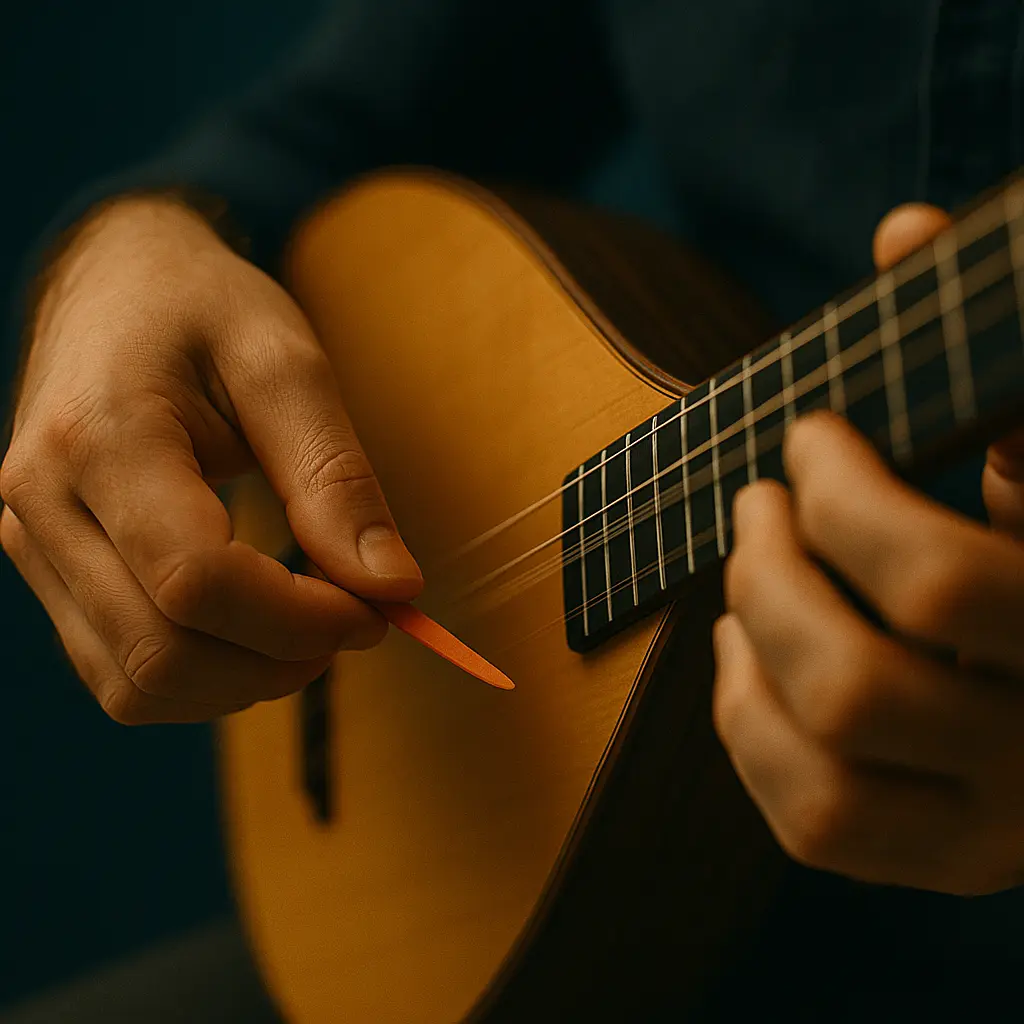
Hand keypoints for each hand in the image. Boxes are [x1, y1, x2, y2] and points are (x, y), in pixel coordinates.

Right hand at [1, 196, 421, 723]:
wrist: (115, 286)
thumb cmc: (203, 310)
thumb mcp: (286, 364)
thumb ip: (336, 478)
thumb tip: (394, 586)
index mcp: (101, 438)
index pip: (197, 582)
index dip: (301, 620)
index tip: (378, 608)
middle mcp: (43, 505)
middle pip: (163, 652)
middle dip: (280, 660)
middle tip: (356, 619)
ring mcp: (33, 546)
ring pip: (135, 685)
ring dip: (243, 681)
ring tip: (310, 625)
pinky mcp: (50, 572)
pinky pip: (120, 674)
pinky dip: (204, 677)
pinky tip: (257, 632)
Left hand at [713, 203, 1023, 894]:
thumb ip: (987, 359)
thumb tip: (905, 230)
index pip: (938, 584)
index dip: (843, 495)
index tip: (807, 434)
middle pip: (860, 687)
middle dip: (774, 575)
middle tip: (756, 503)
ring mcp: (1006, 824)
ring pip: (828, 779)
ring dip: (754, 656)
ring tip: (740, 582)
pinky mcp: (948, 860)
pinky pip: (813, 826)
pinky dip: (748, 730)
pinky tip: (744, 657)